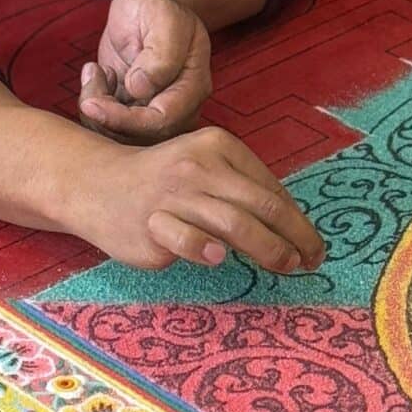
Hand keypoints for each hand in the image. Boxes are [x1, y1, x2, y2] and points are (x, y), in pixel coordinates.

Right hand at [77, 126, 326, 273]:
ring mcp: (173, 198)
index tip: (314, 247)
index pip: (269, 188)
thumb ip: (242, 188)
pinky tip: (219, 258)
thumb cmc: (164, 181)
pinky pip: (187, 240)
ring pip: (232, 223)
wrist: (98, 185)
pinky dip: (206, 250)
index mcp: (216, 146)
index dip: (298, 221)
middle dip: (293, 238)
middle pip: (259, 206)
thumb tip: (293, 229)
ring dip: (267, 248)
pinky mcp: (152, 227)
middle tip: (309, 262)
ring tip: (285, 265)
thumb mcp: (204, 165)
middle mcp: (197, 167)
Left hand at [80, 0, 211, 143]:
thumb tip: (141, 88)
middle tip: (90, 83)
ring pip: (122, 136)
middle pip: (142, 137)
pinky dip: (93, 104)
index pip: (162, 121)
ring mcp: (154, 110)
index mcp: (194, 86)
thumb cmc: (158, 6)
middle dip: (106, 118)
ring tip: (95, 71)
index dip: (125, 120)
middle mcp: (178, 106)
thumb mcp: (164, 16)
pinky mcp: (132, 110)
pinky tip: (96, 74)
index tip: (92, 103)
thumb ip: (160, 52)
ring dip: (97, 110)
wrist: (145, 6)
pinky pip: (109, 126)